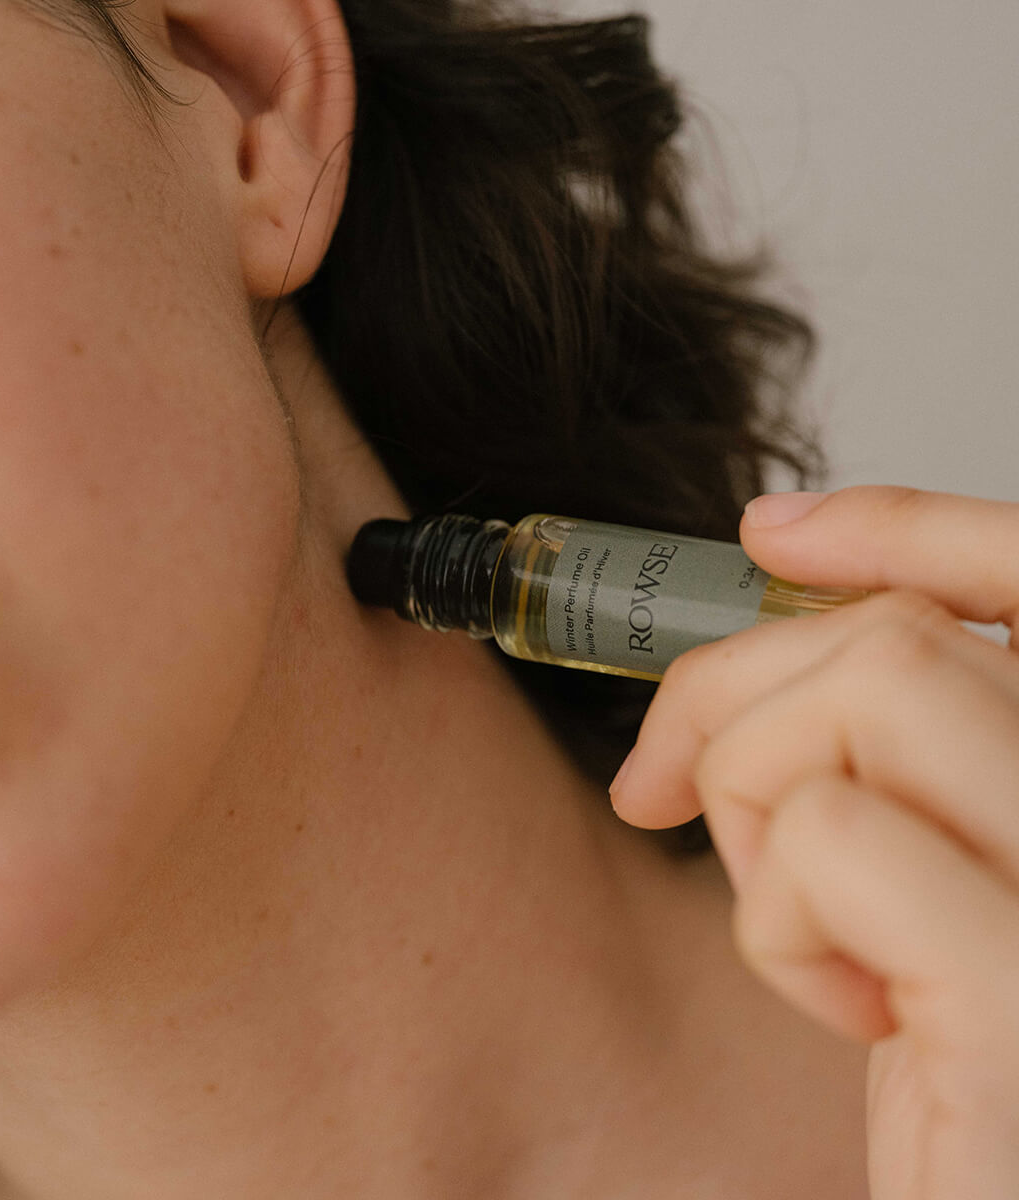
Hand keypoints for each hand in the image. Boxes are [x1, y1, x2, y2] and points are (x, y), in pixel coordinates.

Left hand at [609, 486, 1018, 1199]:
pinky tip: (842, 1009)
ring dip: (758, 802)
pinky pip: (832, 833)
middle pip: (898, 638)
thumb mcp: (919, 873)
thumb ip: (883, 719)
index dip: (904, 526)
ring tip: (801, 924)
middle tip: (679, 796)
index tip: (769, 534)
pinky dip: (776, 916)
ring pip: (864, 694)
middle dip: (735, 702)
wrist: (992, 1196)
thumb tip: (773, 536)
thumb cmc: (958, 1060)